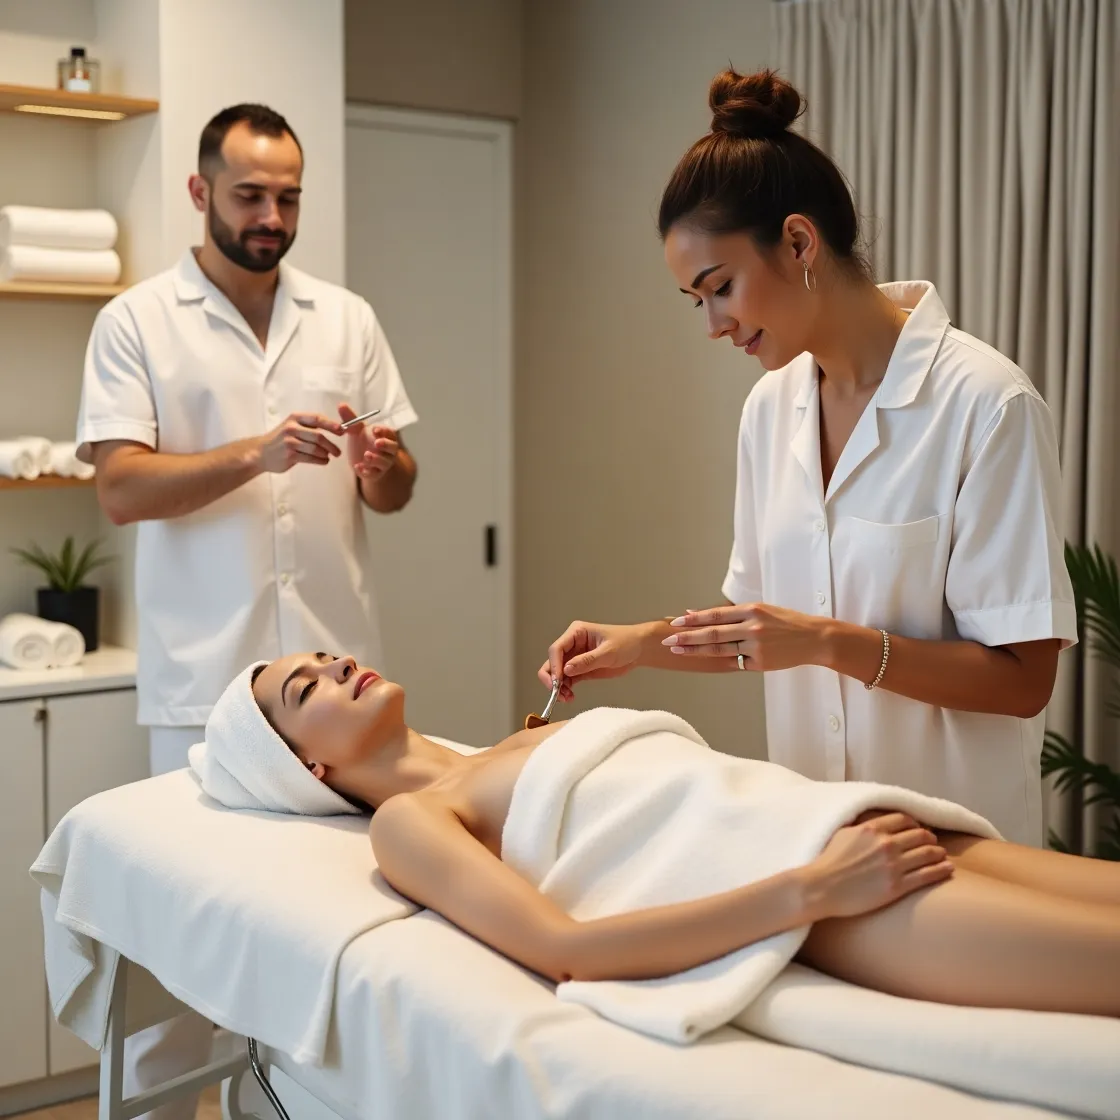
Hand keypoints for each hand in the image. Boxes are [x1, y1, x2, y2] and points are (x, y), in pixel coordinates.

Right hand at [256, 412, 342, 472]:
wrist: (261, 452)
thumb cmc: (281, 439)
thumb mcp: (293, 426)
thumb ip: (310, 427)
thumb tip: (337, 428)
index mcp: (295, 418)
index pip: (317, 418)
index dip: (332, 425)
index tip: (342, 431)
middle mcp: (292, 428)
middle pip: (319, 436)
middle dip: (331, 445)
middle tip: (338, 452)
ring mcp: (289, 441)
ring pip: (315, 448)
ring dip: (325, 454)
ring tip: (328, 457)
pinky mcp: (289, 455)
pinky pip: (310, 458)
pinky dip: (320, 461)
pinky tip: (323, 461)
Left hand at [339, 403, 398, 479]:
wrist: (363, 460)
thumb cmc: (363, 441)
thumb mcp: (357, 429)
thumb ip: (351, 419)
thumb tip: (341, 404)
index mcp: (386, 436)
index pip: (389, 433)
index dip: (384, 431)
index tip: (374, 430)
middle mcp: (389, 450)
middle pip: (392, 447)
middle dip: (385, 445)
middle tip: (376, 443)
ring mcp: (384, 463)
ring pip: (384, 462)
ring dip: (376, 459)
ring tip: (366, 455)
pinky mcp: (376, 473)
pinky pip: (374, 474)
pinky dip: (367, 471)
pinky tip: (358, 467)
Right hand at [538, 621, 649, 700]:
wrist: (640, 649)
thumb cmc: (627, 642)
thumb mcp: (608, 652)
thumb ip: (587, 661)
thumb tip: (566, 670)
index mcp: (576, 633)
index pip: (557, 648)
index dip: (554, 665)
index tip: (557, 680)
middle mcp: (572, 645)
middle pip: (552, 661)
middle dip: (552, 678)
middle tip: (557, 692)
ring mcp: (575, 658)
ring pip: (557, 673)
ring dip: (558, 687)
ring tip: (567, 698)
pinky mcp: (580, 670)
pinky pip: (567, 680)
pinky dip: (565, 689)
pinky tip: (570, 696)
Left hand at [661, 602, 825, 670]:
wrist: (814, 639)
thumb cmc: (787, 622)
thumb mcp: (762, 610)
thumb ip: (733, 614)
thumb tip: (700, 613)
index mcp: (752, 610)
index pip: (715, 615)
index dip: (694, 619)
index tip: (675, 622)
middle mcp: (752, 627)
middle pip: (713, 633)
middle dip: (687, 637)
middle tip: (668, 639)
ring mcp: (756, 646)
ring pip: (720, 650)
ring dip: (696, 650)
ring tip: (677, 651)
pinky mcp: (761, 663)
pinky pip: (736, 662)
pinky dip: (720, 661)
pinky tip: (704, 661)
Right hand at [807, 811, 952, 918]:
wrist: (822, 887)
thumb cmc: (828, 861)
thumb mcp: (844, 833)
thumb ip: (863, 826)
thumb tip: (874, 824)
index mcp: (872, 828)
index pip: (905, 820)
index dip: (916, 824)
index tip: (919, 829)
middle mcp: (886, 844)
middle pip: (920, 836)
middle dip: (930, 838)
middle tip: (934, 843)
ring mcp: (894, 865)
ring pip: (928, 854)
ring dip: (939, 853)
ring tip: (943, 856)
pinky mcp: (897, 886)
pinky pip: (927, 875)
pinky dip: (941, 870)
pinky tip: (947, 869)